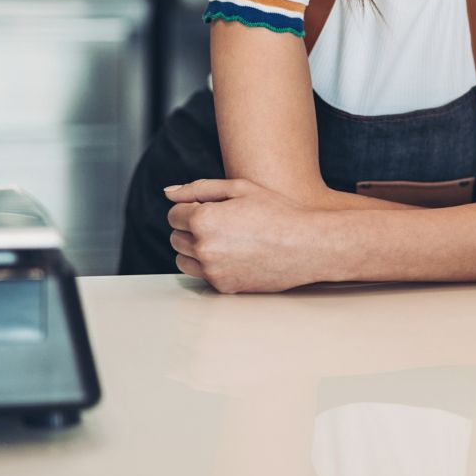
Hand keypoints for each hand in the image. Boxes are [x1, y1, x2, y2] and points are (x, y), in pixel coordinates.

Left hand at [164, 179, 325, 292]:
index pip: (173, 214)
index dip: (191, 209)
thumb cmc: (278, 212)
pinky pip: (202, 275)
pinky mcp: (223, 286)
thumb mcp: (240, 188)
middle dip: (191, 229)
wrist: (307, 246)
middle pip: (175, 237)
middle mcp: (203, 247)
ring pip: (183, 259)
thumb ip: (199, 188)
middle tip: (222, 224)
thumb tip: (168, 193)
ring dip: (195, 249)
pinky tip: (236, 255)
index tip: (213, 209)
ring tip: (226, 240)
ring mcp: (212, 270)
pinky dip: (211, 266)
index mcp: (203, 219)